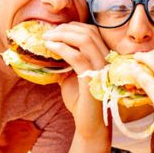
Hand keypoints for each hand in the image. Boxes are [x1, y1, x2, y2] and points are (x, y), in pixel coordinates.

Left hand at [43, 22, 109, 139]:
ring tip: (46, 38)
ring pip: (85, 40)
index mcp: (105, 56)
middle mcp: (107, 60)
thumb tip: (48, 47)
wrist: (90, 126)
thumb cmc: (81, 101)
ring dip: (62, 35)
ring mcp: (102, 69)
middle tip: (47, 32)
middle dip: (65, 28)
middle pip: (88, 31)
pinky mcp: (93, 81)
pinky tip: (50, 47)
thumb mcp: (71, 76)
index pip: (92, 31)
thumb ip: (65, 61)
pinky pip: (78, 58)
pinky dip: (62, 48)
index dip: (72, 26)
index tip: (54, 30)